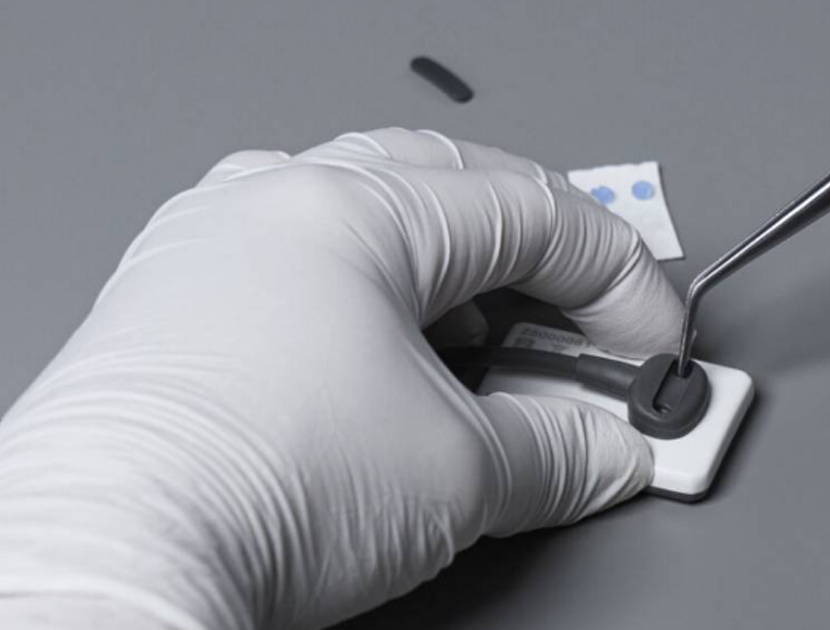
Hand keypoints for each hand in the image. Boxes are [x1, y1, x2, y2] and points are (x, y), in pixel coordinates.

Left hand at [0, 129, 683, 628]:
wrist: (110, 564)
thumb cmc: (250, 488)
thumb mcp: (454, 472)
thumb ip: (558, 450)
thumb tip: (606, 452)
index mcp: (353, 209)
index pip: (534, 215)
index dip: (619, 282)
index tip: (653, 346)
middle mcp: (277, 202)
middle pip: (459, 195)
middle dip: (545, 264)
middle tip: (589, 332)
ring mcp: (219, 246)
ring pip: (381, 224)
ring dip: (463, 283)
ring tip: (500, 353)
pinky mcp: (183, 303)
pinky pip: (313, 267)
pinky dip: (384, 305)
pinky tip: (399, 363)